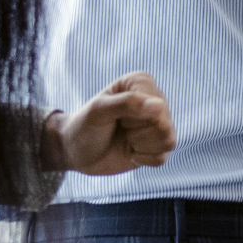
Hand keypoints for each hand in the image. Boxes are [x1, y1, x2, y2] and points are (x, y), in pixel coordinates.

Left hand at [50, 72, 174, 175]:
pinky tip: (130, 151)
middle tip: (120, 128)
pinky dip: (143, 159)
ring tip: (126, 139)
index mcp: (142, 83)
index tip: (116, 117)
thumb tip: (160, 105)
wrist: (75, 151)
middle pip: (164, 124)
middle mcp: (155, 100)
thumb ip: (128, 103)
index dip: (135, 118)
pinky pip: (163, 157)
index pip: (157, 106)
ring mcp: (158, 123)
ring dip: (141, 146)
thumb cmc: (84, 126)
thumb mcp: (99, 111)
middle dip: (137, 133)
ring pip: (167, 141)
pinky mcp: (157, 145)